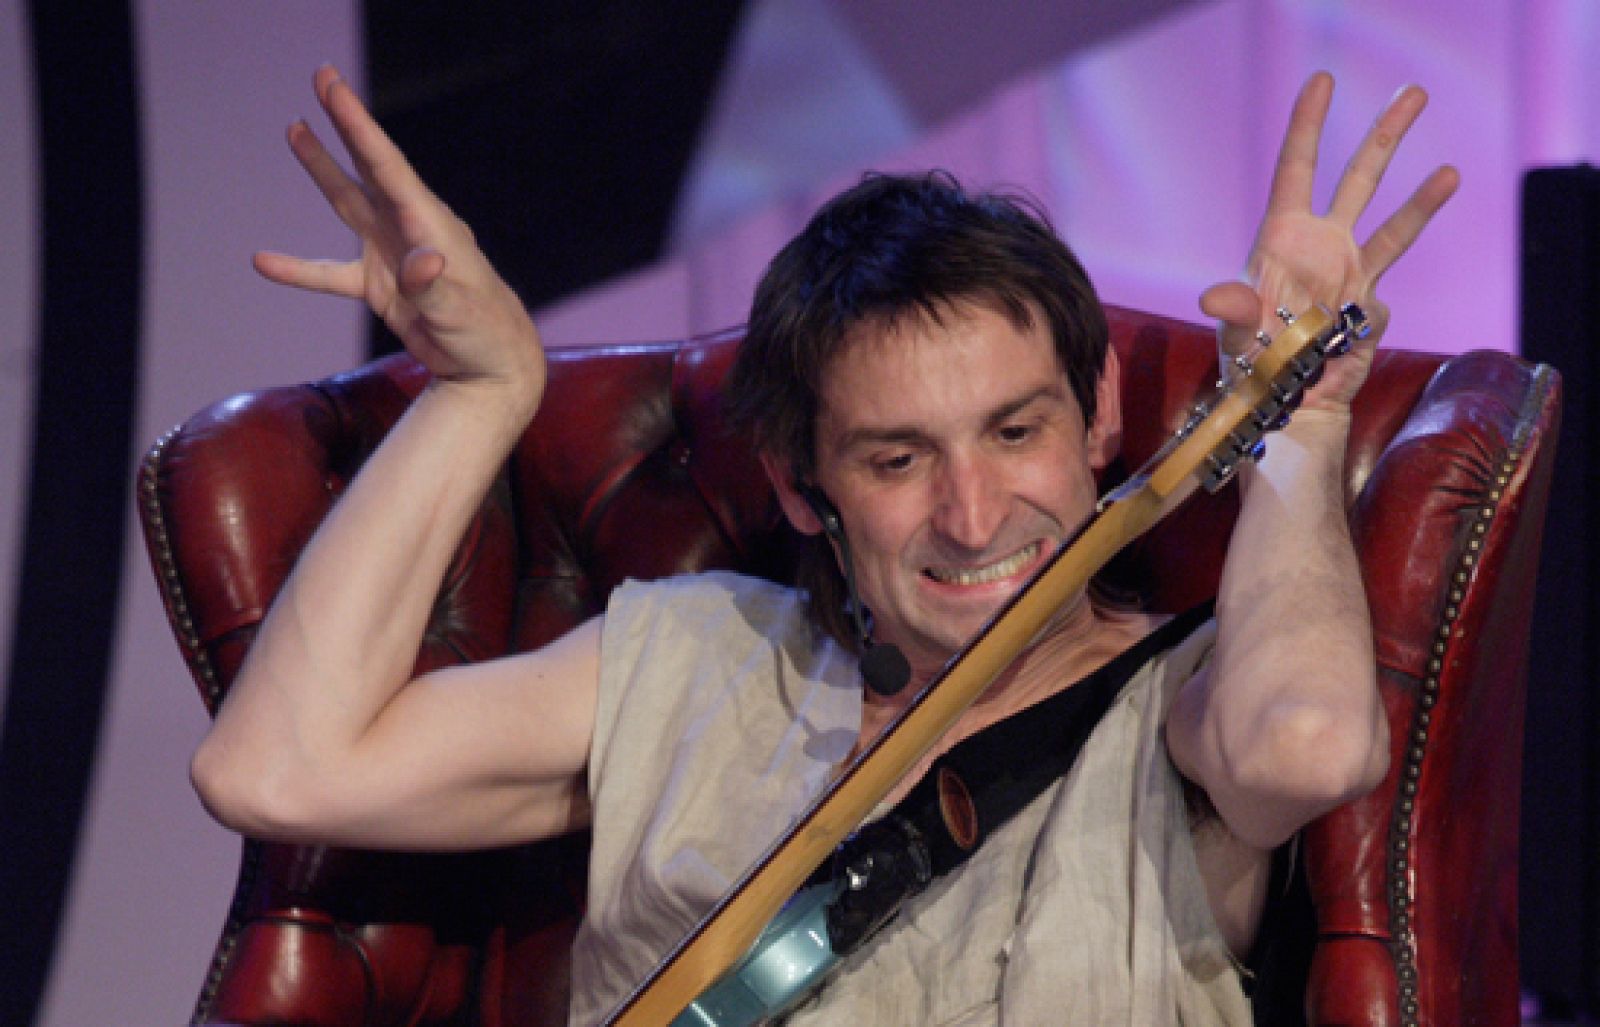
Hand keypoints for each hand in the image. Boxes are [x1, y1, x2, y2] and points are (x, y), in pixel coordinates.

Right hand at [253, 66, 544, 414]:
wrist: (492, 365)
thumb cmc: (485, 332)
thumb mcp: (460, 311)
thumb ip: (434, 286)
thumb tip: (422, 262)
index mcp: (429, 224)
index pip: (387, 166)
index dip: (358, 126)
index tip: (333, 88)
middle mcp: (409, 228)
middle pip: (369, 167)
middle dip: (345, 125)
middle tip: (323, 78)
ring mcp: (392, 253)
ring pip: (349, 203)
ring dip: (323, 169)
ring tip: (296, 129)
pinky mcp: (380, 286)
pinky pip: (331, 274)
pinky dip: (299, 269)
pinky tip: (264, 261)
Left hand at [1200, 72, 1458, 412]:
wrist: (1286, 407)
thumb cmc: (1251, 368)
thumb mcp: (1236, 336)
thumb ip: (1234, 311)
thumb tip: (1217, 295)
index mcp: (1281, 239)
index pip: (1297, 169)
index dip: (1309, 125)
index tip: (1323, 82)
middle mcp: (1320, 246)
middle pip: (1357, 179)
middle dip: (1384, 135)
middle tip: (1415, 93)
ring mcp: (1349, 273)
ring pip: (1391, 224)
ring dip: (1422, 198)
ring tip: (1451, 170)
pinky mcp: (1370, 306)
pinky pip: (1378, 306)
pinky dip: (1365, 323)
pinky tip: (1343, 343)